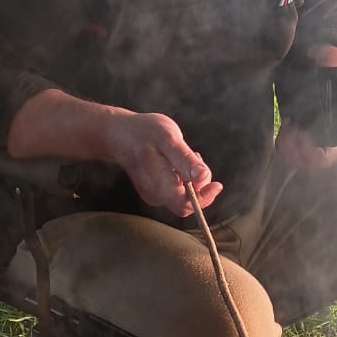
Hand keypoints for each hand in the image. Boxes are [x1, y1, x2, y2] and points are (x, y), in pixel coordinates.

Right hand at [104, 111, 222, 215]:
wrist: (120, 133)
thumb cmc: (144, 132)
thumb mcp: (168, 138)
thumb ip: (185, 160)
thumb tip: (202, 177)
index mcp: (159, 185)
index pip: (187, 205)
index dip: (205, 198)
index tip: (217, 184)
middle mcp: (155, 196)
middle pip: (188, 201)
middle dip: (199, 183)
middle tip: (195, 156)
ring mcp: (153, 195)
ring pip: (184, 196)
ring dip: (192, 178)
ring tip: (184, 153)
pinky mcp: (154, 191)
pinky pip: (176, 191)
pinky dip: (183, 177)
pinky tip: (177, 160)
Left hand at [275, 98, 336, 169]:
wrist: (321, 110)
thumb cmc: (334, 112)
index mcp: (334, 151)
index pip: (322, 160)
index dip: (312, 152)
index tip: (304, 135)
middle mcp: (319, 158)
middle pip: (302, 161)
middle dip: (295, 145)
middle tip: (294, 127)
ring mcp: (304, 157)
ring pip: (290, 158)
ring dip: (287, 141)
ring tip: (290, 124)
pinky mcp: (291, 152)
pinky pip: (282, 152)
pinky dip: (281, 140)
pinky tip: (286, 126)